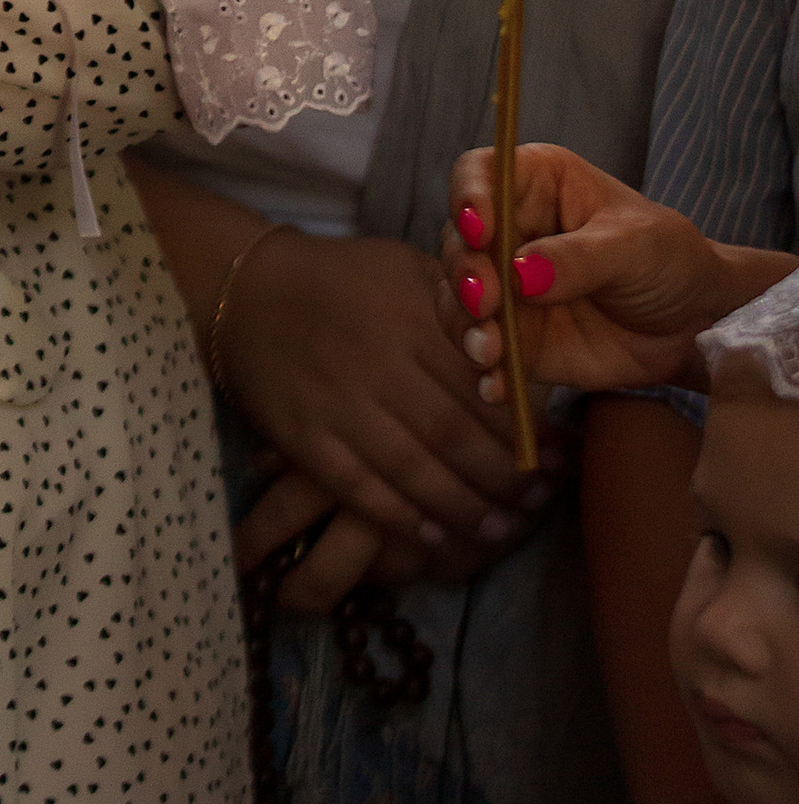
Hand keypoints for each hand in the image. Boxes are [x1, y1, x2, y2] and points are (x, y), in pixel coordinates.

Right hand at [219, 225, 543, 588]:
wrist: (245, 292)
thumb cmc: (340, 280)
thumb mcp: (405, 268)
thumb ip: (460, 304)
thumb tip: (518, 349)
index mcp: (410, 317)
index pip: (479, 386)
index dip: (523, 430)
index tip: (557, 458)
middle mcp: (376, 363)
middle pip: (453, 434)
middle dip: (502, 478)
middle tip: (536, 503)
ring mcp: (336, 404)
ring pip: (412, 469)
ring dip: (460, 507)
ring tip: (497, 529)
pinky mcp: (302, 437)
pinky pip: (357, 486)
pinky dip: (397, 515)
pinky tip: (431, 534)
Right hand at [444, 142, 758, 399]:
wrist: (696, 324)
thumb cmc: (668, 260)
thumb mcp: (636, 246)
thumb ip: (579, 258)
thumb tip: (521, 275)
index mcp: (535, 186)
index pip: (478, 175)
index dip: (467, 198)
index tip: (479, 232)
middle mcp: (509, 233)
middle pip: (458, 243)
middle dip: (465, 275)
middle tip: (487, 303)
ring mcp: (508, 290)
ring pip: (458, 301)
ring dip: (464, 326)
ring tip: (489, 350)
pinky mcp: (517, 340)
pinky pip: (486, 354)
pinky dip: (486, 372)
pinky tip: (496, 385)